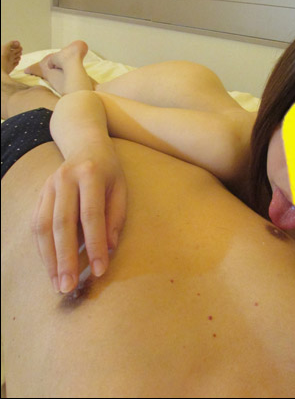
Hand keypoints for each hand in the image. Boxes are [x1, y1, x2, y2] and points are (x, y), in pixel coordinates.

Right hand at [31, 146, 126, 293]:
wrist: (85, 145)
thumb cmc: (109, 171)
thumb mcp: (121, 188)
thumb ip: (116, 217)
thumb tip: (108, 248)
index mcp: (90, 174)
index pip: (92, 214)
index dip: (95, 244)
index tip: (99, 271)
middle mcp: (65, 179)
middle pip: (62, 223)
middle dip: (65, 258)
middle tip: (69, 287)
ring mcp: (48, 186)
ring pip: (43, 226)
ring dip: (49, 259)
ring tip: (58, 284)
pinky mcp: (39, 194)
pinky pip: (36, 224)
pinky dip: (42, 249)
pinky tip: (50, 267)